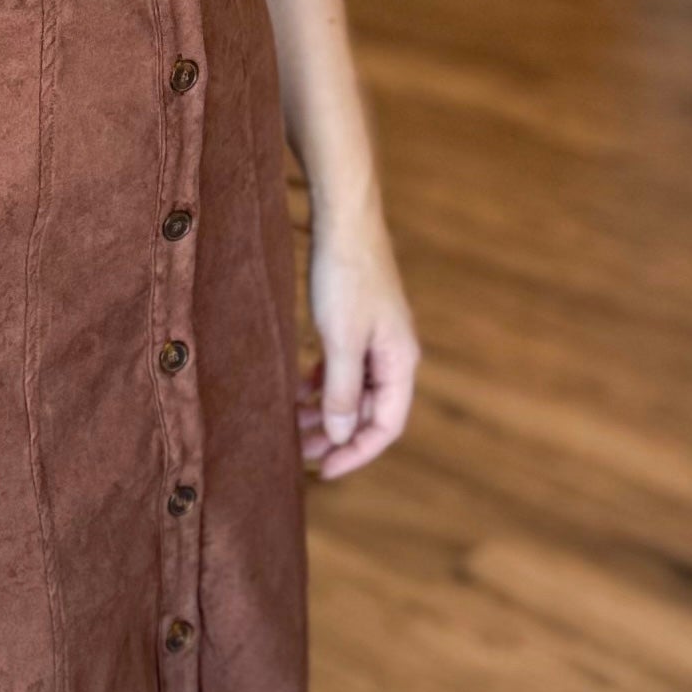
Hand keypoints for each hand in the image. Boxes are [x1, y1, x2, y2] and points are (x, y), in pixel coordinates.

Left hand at [298, 202, 418, 479]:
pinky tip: (297, 391)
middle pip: (368, 412)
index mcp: (400, 363)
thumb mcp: (341, 340)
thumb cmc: (346, 277)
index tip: (323, 471)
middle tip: (298, 455)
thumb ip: (341, 391)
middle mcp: (394, 355)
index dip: (356, 452)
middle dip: (335, 436)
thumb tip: (341, 434)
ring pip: (352, 390)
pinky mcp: (358, 323)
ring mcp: (376, 339)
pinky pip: (342, 368)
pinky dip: (321, 383)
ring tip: (291, 427)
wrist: (344, 220)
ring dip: (324, 412)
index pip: (385, 426)